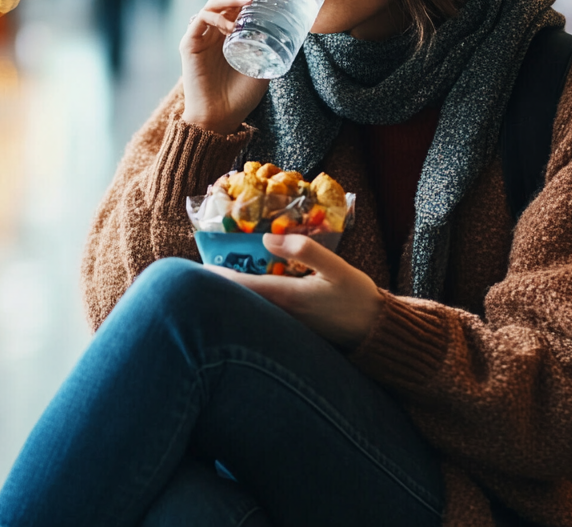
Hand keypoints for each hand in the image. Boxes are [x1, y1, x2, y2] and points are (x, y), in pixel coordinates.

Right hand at [180, 0, 272, 134]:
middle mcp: (214, 23)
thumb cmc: (241, 94)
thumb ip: (274, 45)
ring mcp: (201, 32)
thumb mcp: (266, 63)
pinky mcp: (189, 44)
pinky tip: (231, 24)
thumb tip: (299, 26)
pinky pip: (200, 20)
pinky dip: (216, 17)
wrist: (220, 118)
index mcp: (230, 23)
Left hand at [205, 234, 382, 349]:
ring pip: (249, 309)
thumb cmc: (358, 298)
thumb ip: (305, 249)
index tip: (194, 266)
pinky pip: (262, 315)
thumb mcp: (338, 268)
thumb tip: (268, 238)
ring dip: (234, 294)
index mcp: (286, 297)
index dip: (215, 275)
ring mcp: (285, 326)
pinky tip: (250, 291)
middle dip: (219, 286)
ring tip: (219, 276)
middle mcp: (280, 315)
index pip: (239, 286)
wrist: (377, 333)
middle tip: (202, 267)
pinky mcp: (292, 331)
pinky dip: (251, 302)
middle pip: (238, 300)